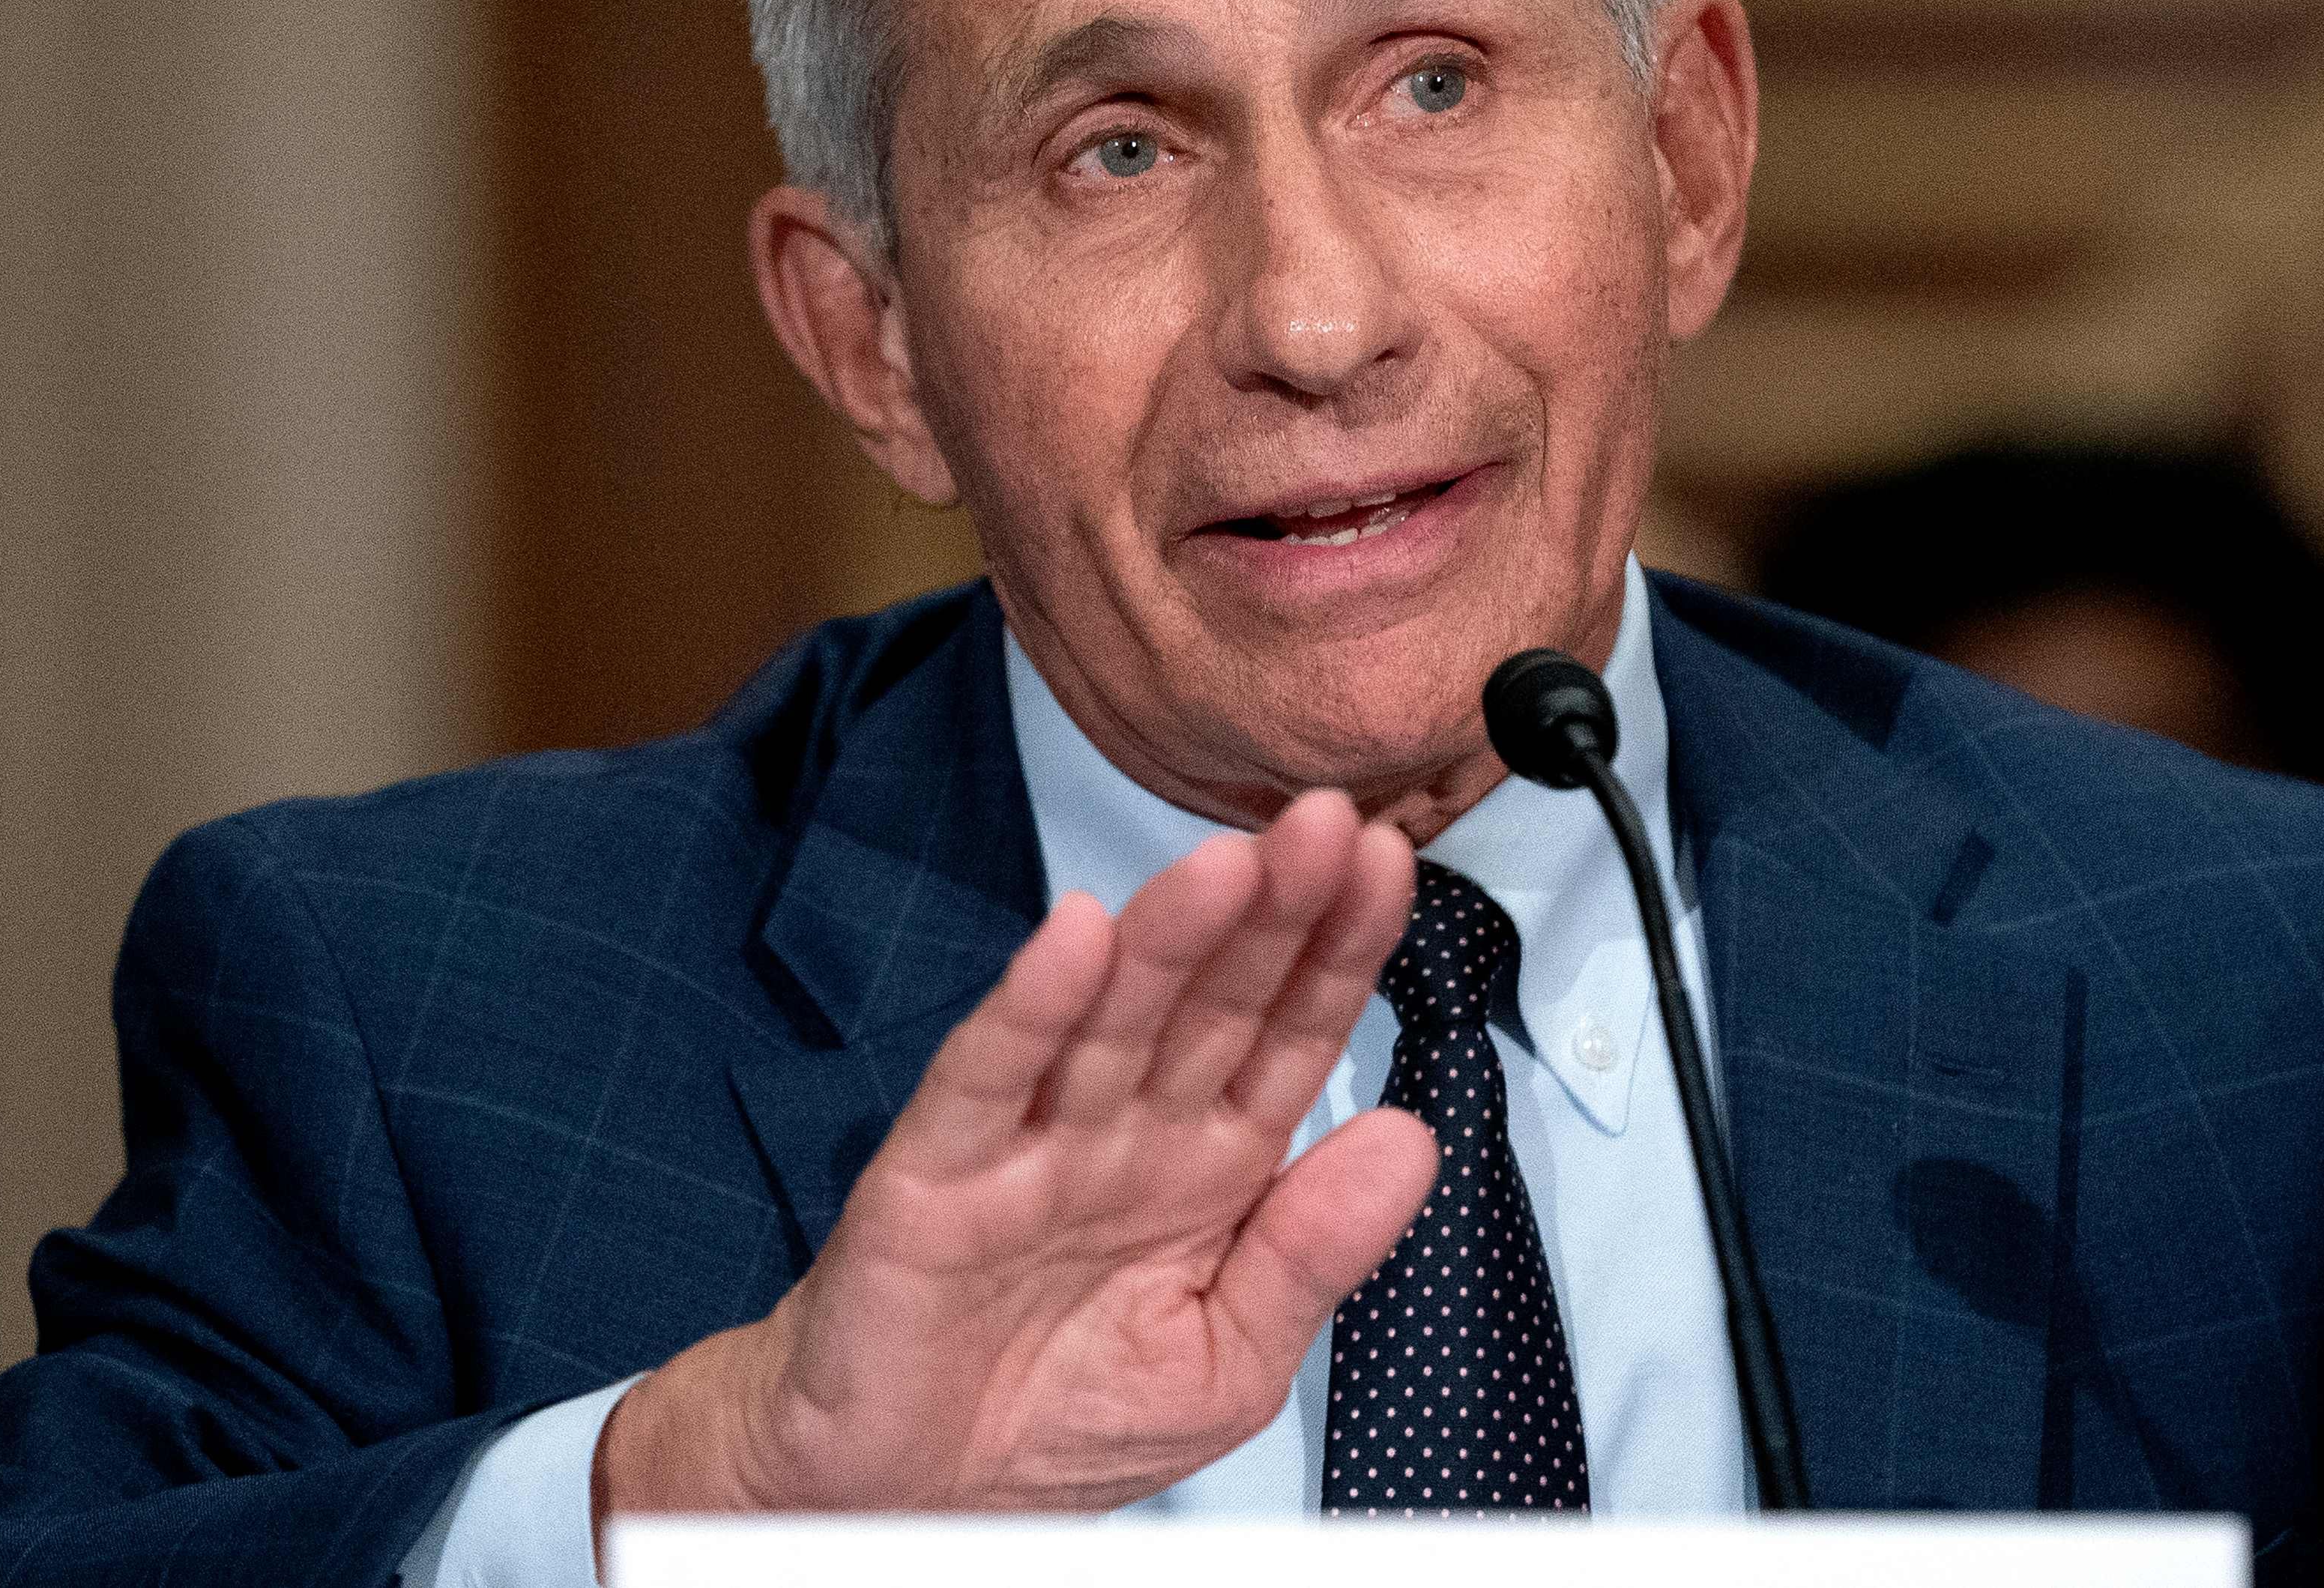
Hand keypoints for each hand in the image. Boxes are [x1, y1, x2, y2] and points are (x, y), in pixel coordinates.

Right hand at [596, 789, 1431, 1519]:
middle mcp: (1128, 1131)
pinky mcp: (936, 1175)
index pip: (1290, 1033)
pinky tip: (1076, 938)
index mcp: (1210, 1165)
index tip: (1392, 867)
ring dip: (1169, 936)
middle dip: (1273, 909)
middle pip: (1212, 999)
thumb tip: (1413, 1143)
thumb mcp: (1231, 1358)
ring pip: (1112, 1015)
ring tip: (1231, 863)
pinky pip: (990, 1076)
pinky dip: (1031, 1006)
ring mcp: (1033, 1142)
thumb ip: (1316, 1252)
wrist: (910, 1501)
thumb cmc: (1064, 1421)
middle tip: (1330, 822)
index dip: (1339, 950)